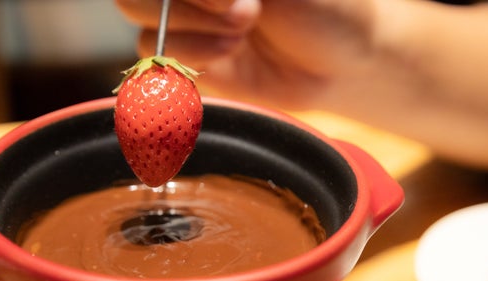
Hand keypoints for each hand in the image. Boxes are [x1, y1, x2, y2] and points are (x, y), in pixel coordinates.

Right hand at [115, 0, 373, 108]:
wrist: (344, 64)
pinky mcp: (196, 67)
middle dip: (189, 6)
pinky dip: (191, 57)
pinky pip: (161, 64)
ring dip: (192, 31)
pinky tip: (230, 56)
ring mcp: (190, 26)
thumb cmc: (325, 5)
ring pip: (143, 27)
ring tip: (243, 34)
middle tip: (245, 13)